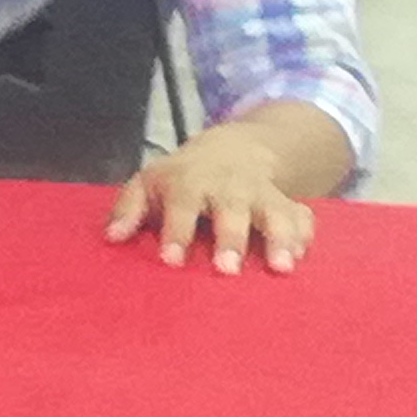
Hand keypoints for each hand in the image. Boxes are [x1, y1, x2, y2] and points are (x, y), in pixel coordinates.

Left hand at [105, 107, 348, 273]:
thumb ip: (128, 210)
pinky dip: (305, 235)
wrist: (231, 148)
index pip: (181, 207)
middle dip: (231, 239)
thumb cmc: (179, 178)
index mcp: (189, 183)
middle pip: (232, 211)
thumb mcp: (147, 183)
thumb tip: (112, 237)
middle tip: (227, 268)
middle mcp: (228, 187)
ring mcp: (261, 194)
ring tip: (282, 267)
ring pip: (275, 212)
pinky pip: (302, 217)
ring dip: (280, 238)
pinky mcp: (287, 203)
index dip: (176, 233)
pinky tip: (302, 258)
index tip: (172, 261)